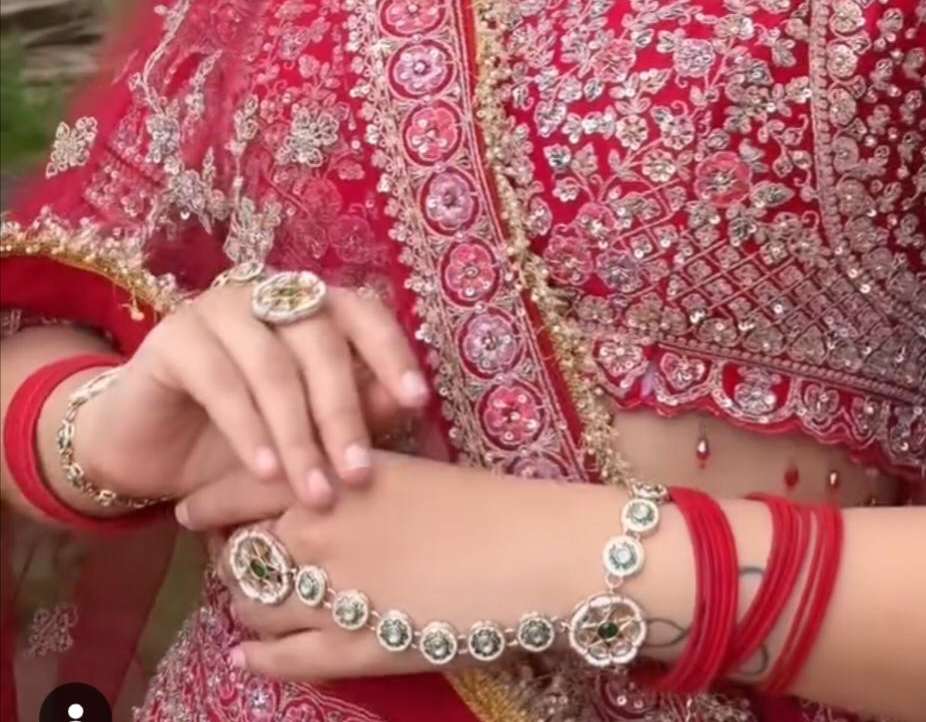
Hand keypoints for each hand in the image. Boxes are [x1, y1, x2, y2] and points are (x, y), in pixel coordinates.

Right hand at [75, 278, 429, 509]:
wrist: (147, 455)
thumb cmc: (237, 440)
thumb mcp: (304, 433)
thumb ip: (352, 411)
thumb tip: (406, 403)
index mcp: (307, 306)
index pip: (361, 311)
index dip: (390, 352)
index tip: (416, 401)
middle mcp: (267, 295)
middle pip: (319, 341)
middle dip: (343, 412)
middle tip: (357, 475)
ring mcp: (218, 309)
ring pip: (273, 365)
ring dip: (298, 433)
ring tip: (315, 493)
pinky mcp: (174, 337)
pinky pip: (221, 382)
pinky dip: (249, 431)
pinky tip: (266, 473)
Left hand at [180, 452, 615, 681]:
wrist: (529, 552)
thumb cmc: (477, 499)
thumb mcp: (402, 468)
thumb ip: (345, 474)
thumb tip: (308, 479)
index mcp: (327, 482)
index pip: (237, 492)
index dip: (209, 505)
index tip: (193, 511)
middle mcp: (314, 539)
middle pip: (238, 555)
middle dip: (230, 559)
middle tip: (236, 559)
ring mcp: (329, 600)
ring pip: (251, 610)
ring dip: (243, 608)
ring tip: (249, 605)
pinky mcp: (352, 651)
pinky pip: (284, 661)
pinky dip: (259, 660)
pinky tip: (248, 658)